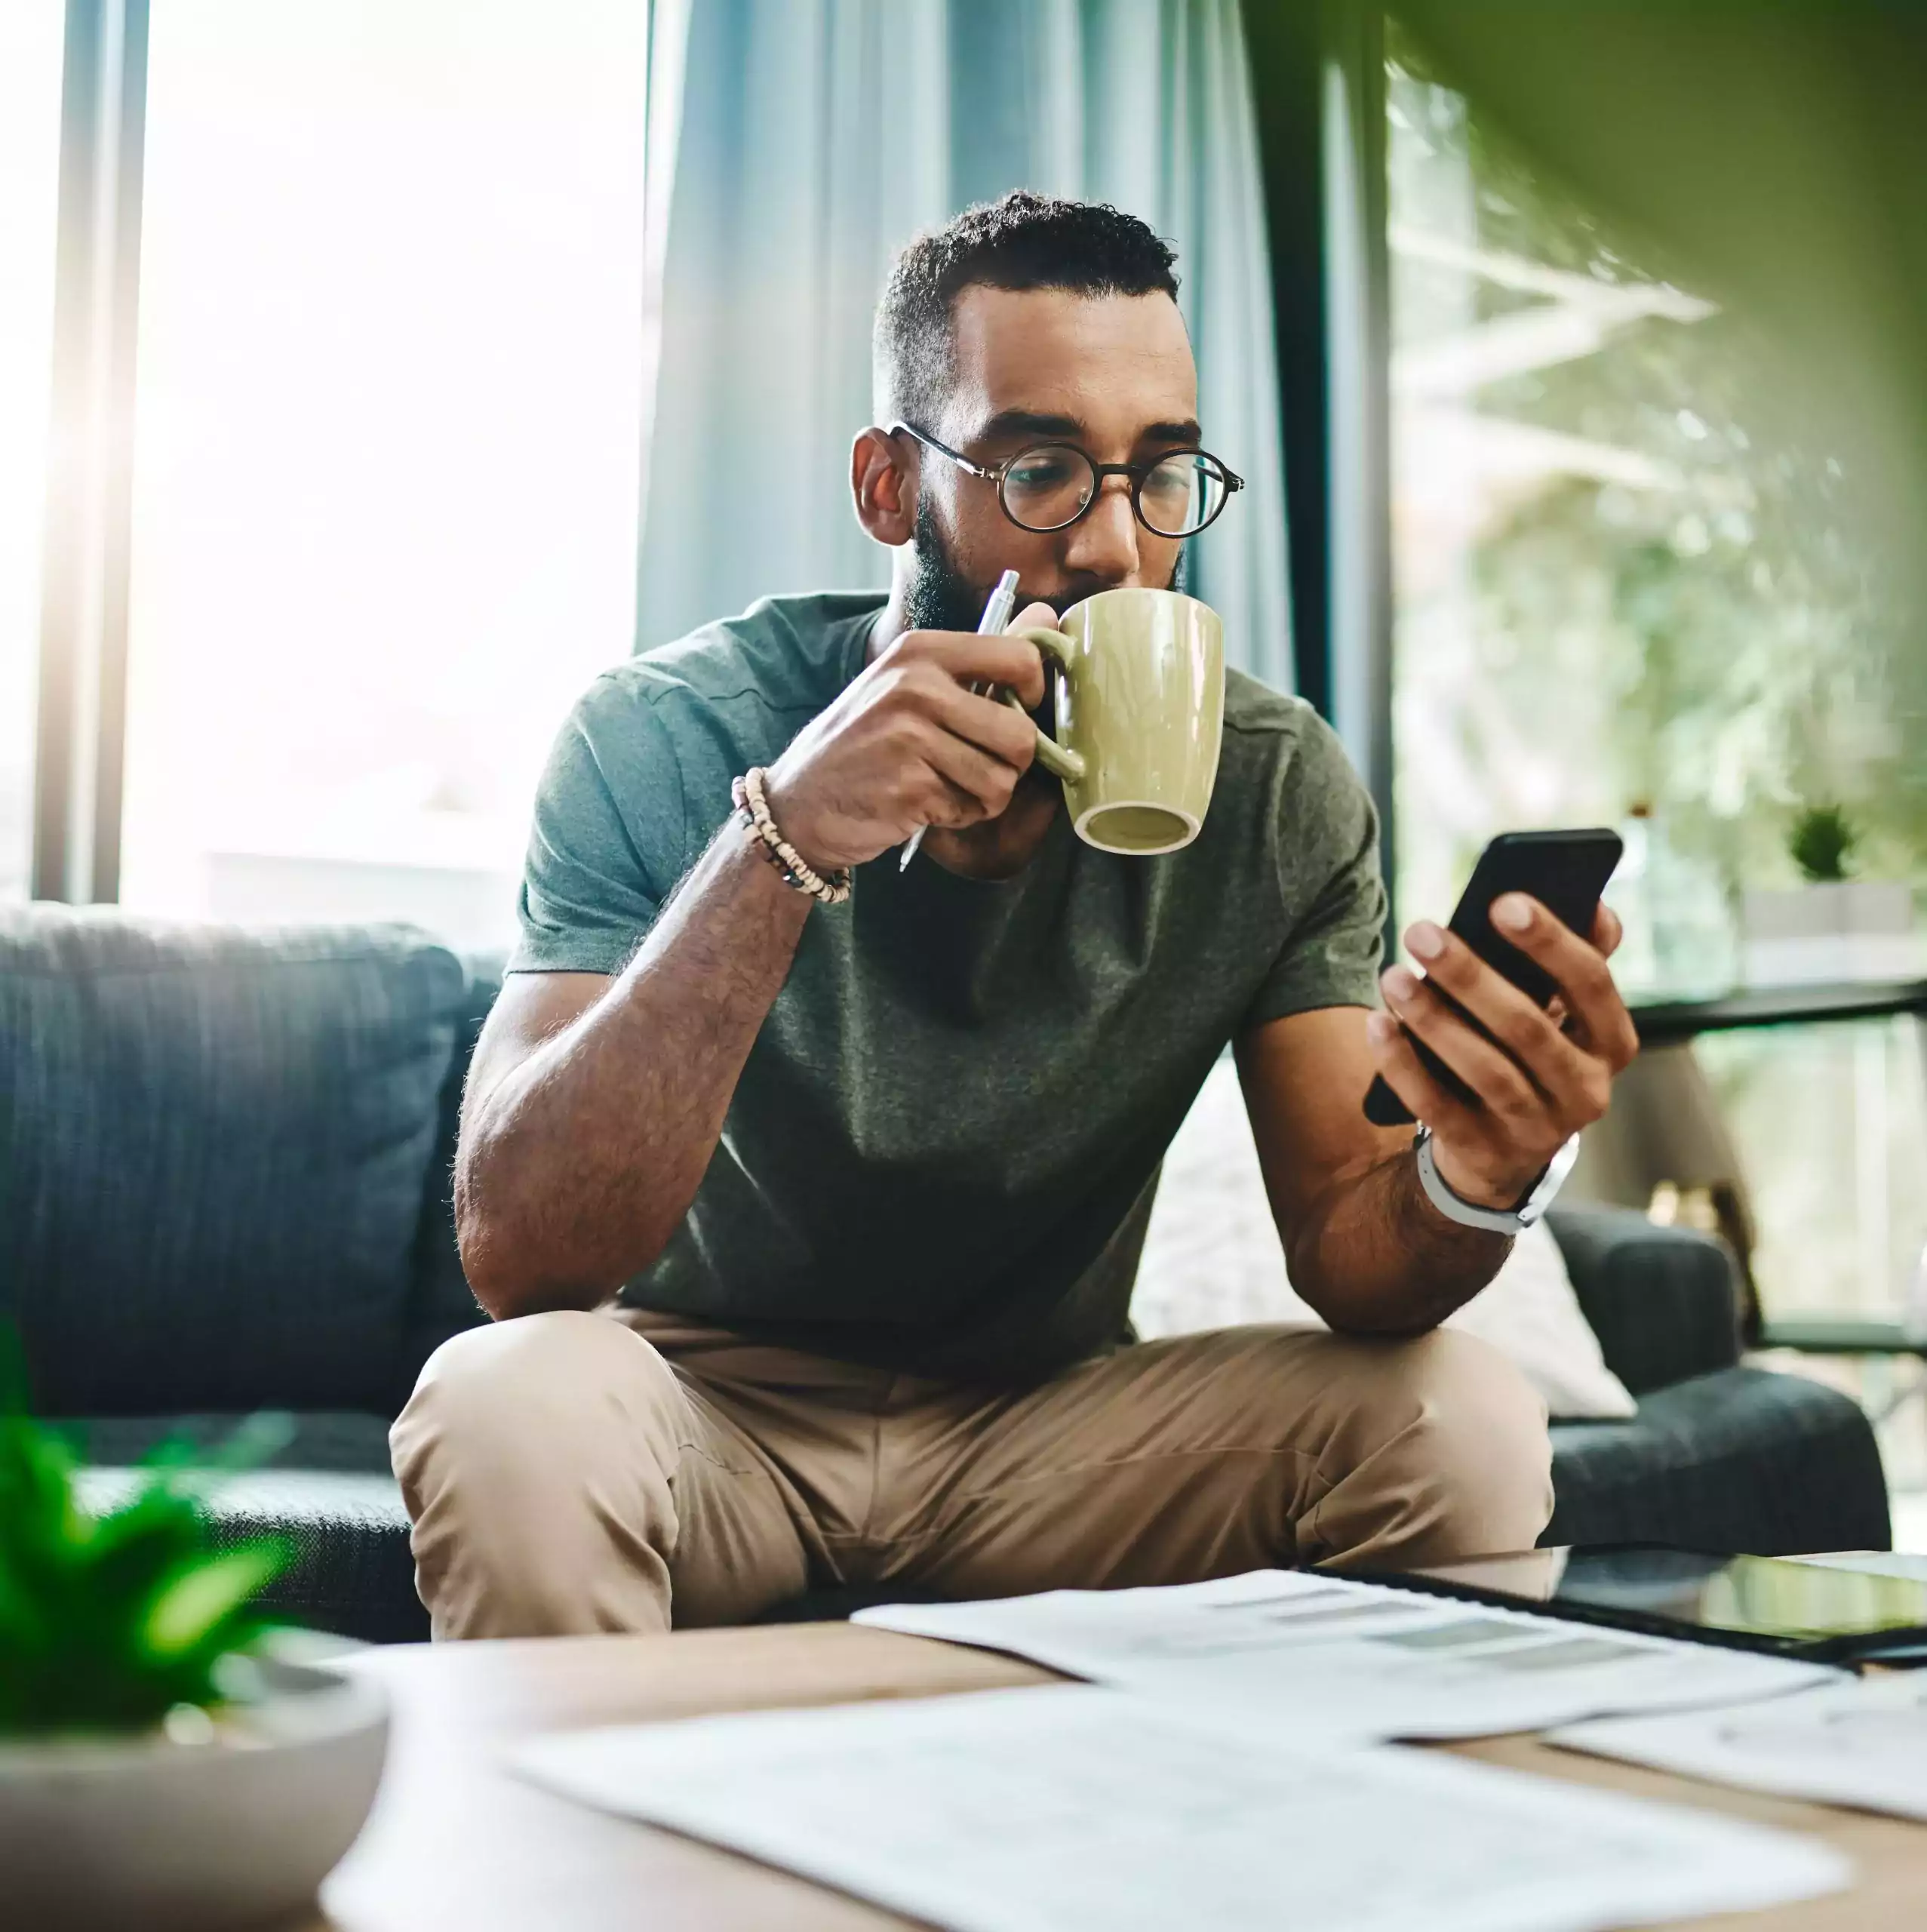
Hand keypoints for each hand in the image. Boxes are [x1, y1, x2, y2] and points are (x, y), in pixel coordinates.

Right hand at [761, 611, 1050, 871]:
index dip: (1035, 694)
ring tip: (947, 786)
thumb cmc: (865, 742)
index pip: (1020, 658)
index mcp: (921, 651)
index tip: (1017, 712)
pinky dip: (957, 816)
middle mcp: (915, 686)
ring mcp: (909, 737)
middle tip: (980, 766)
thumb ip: (981, 656)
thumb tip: (1046, 613)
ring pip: (1002, 780)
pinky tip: (924, 805)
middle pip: (1020, 735)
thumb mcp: (911, 683)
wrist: (799, 802)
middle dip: (1012, 765)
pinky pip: (971, 809)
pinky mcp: (908, 787)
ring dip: (984, 796)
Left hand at [1365, 895, 1639, 1210]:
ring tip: (1392, 977)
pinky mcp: (1485, 1153)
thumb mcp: (1562, 1014)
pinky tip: (1377, 1024)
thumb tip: (1594, 902)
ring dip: (1432, 1018)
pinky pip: (1438, 1107)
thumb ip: (1577, 960)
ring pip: (1483, 1069)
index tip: (1503, 900)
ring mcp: (1537, 1128)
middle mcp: (1586, 1090)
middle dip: (1470, 975)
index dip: (1551, 942)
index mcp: (1612, 1042)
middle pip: (1526, 1027)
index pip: (1591, 984)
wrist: (1503, 1152)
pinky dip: (1404, 1064)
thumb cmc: (1530, 1054)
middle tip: (1421, 931)